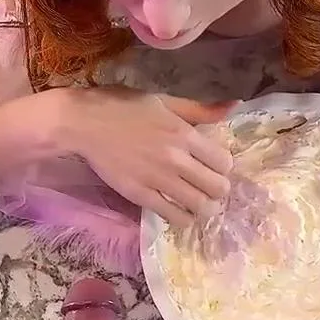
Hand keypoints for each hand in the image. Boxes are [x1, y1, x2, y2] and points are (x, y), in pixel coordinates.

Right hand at [45, 86, 235, 228]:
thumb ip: (200, 108)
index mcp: (184, 133)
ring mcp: (158, 179)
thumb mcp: (165, 101)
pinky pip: (172, 216)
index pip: (224, 162)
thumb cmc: (124, 106)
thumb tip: (235, 105)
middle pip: (217, 187)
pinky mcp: (140, 194)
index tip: (215, 167)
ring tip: (199, 204)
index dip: (224, 167)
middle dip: (219, 190)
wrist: (84, 122)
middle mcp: (176, 158)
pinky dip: (182, 218)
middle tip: (209, 188)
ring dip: (205, 208)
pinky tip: (179, 212)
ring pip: (199, 206)